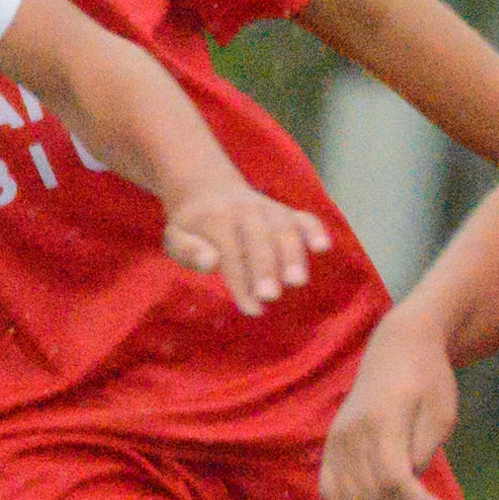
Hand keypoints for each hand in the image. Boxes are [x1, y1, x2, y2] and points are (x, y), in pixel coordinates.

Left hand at [161, 183, 327, 317]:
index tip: (251, 309)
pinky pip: (304, 218)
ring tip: (298, 281)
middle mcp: (246, 210)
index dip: (241, 281)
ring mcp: (269, 209)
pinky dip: (315, 230)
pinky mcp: (286, 212)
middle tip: (272, 296)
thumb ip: (187, 250)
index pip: (230, 253)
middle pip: (259, 238)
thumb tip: (210, 262)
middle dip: (267, 267)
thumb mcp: (175, 237)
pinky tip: (323, 248)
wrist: (207, 190)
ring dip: (293, 255)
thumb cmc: (192, 226)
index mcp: (216, 218)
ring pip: (285, 228)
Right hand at [320, 314, 463, 499]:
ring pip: (351, 499)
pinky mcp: (331, 444)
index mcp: (383, 422)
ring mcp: (337, 440)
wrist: (397, 347)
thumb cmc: (428, 377)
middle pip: (373, 495)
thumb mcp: (441, 413)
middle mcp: (352, 433)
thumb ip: (424, 452)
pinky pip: (329, 489)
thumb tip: (411, 487)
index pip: (395, 481)